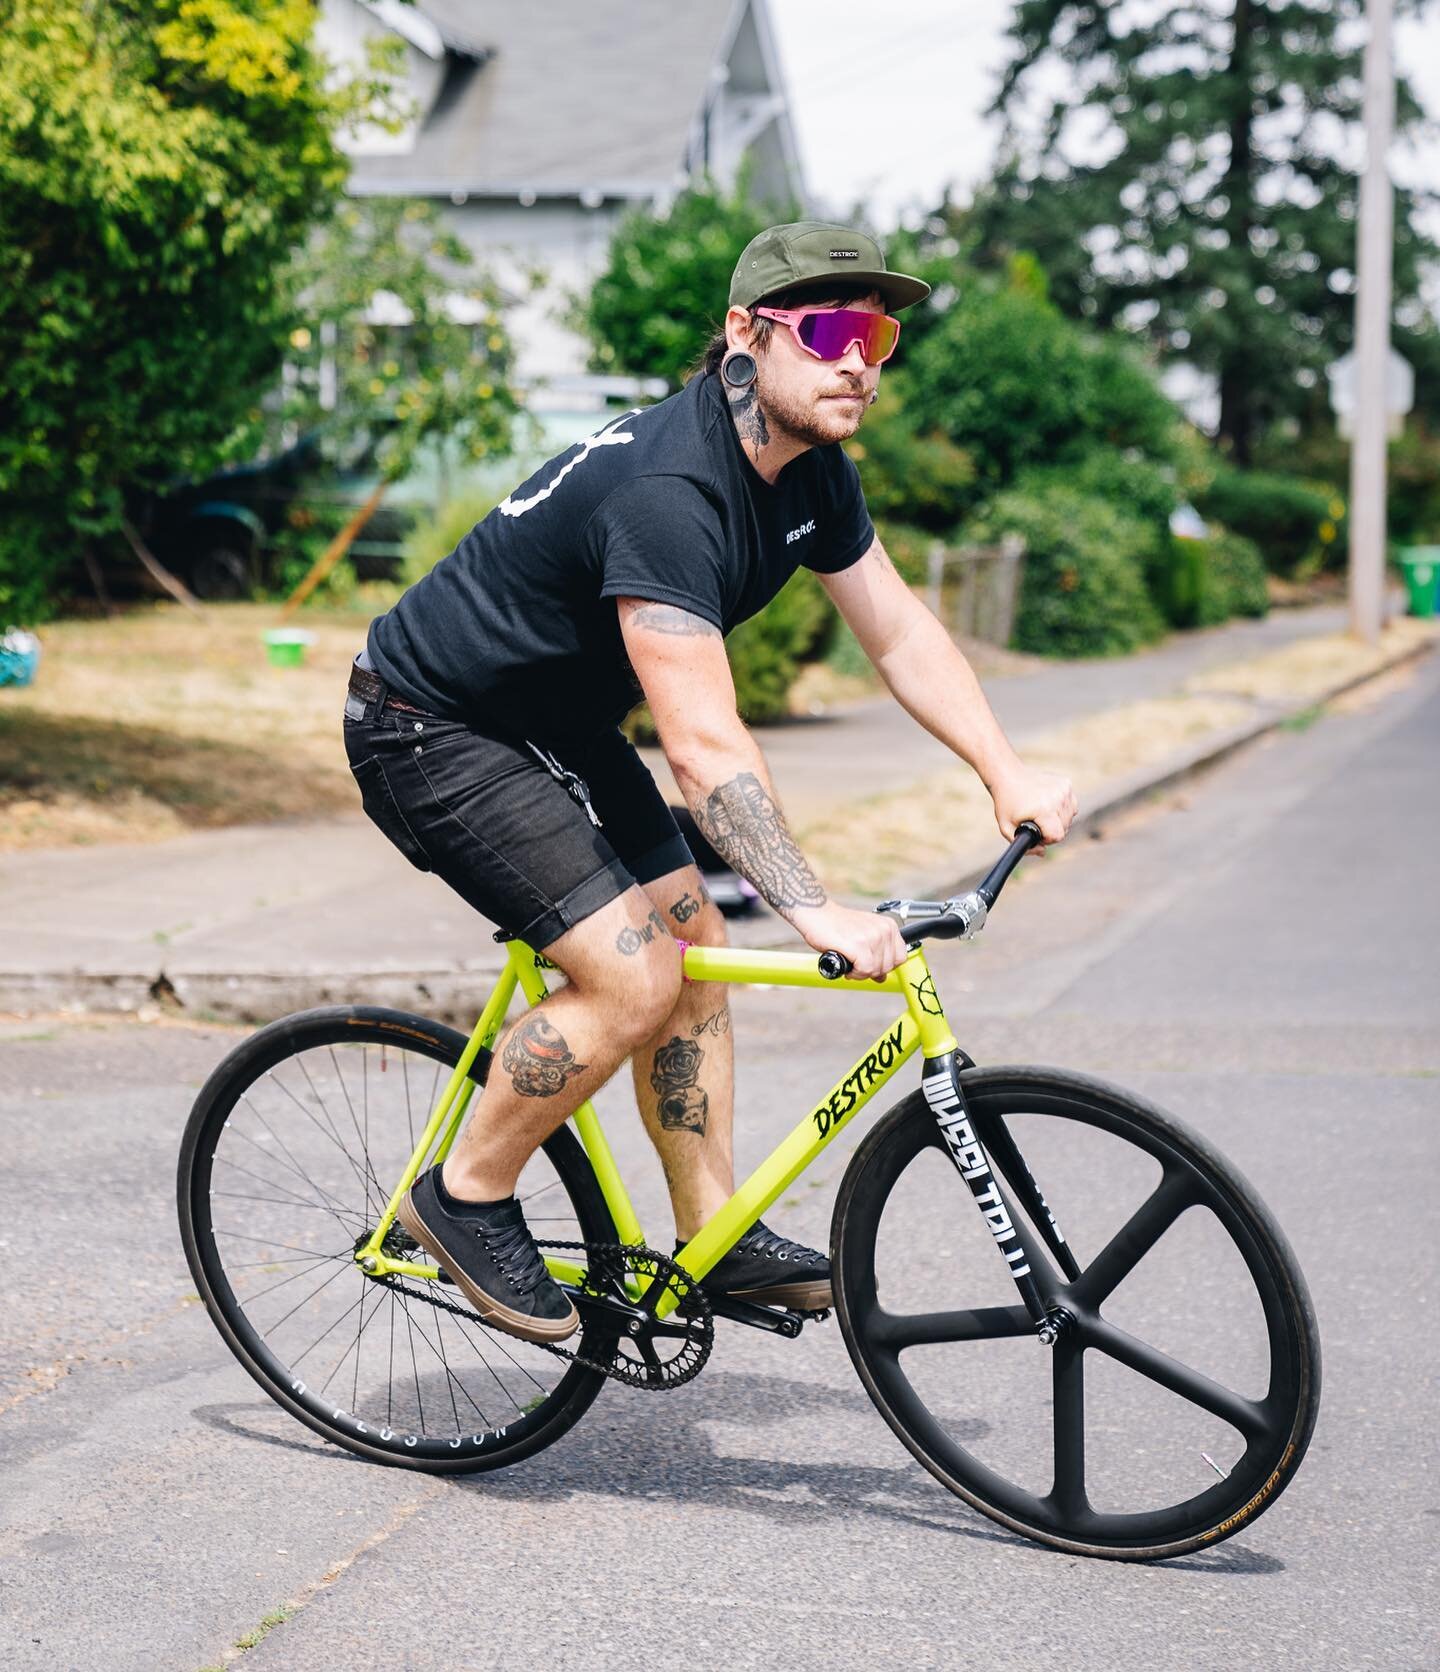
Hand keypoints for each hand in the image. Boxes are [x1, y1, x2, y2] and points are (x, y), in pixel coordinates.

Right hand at [789, 901, 908, 981]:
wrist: (816, 913)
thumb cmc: (837, 925)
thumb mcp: (864, 936)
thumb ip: (877, 954)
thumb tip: (882, 977)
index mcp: (889, 926)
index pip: (900, 957)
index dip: (884, 965)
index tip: (870, 963)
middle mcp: (883, 930)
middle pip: (888, 967)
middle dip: (871, 971)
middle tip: (855, 963)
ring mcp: (872, 937)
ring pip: (876, 970)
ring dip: (861, 972)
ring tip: (849, 960)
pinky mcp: (858, 945)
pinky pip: (865, 970)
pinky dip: (855, 973)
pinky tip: (847, 964)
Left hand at [989, 762, 1077, 848]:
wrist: (1008, 775)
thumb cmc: (1006, 803)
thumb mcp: (1007, 828)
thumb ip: (1024, 846)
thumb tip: (1042, 853)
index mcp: (1044, 809)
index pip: (1057, 836)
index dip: (1046, 839)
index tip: (1036, 832)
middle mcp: (1057, 798)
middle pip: (1065, 828)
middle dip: (1051, 829)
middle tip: (1036, 821)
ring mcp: (1064, 789)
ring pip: (1070, 817)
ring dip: (1058, 819)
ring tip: (1041, 812)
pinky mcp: (1066, 783)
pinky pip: (1071, 805)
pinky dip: (1062, 808)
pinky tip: (1047, 803)